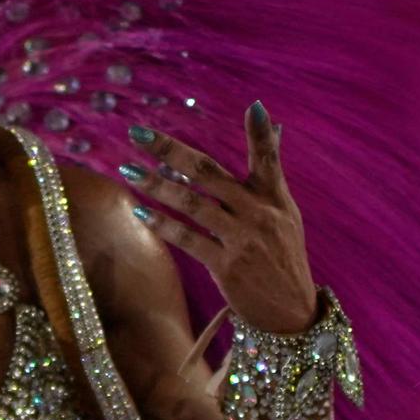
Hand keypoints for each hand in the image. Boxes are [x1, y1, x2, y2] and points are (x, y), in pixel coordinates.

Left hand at [116, 102, 318, 333]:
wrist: (291, 312)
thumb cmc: (284, 257)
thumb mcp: (286, 213)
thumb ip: (270, 173)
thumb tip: (271, 125)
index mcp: (275, 197)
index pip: (269, 158)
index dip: (261, 133)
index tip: (252, 106)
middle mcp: (259, 213)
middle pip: (208, 173)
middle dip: (170, 150)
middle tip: (138, 133)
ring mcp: (242, 239)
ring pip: (192, 203)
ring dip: (156, 185)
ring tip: (128, 169)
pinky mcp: (226, 266)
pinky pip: (188, 239)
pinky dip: (164, 224)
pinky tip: (141, 211)